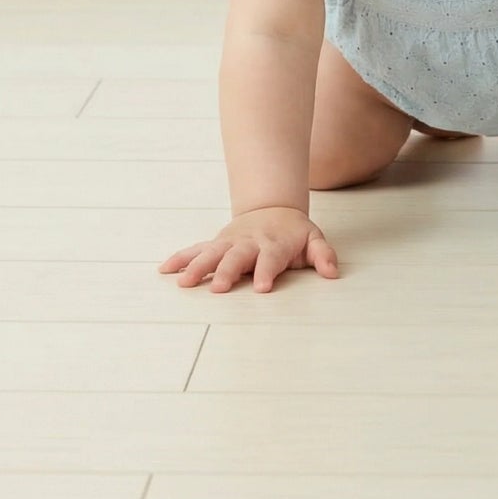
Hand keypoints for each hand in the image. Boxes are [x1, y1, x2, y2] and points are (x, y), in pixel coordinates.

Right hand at [158, 207, 338, 292]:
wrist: (272, 209)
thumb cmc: (293, 233)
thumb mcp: (314, 239)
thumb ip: (323, 255)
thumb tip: (332, 272)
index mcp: (273, 244)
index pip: (270, 259)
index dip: (267, 271)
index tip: (262, 288)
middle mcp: (248, 243)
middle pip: (237, 257)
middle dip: (228, 272)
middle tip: (220, 289)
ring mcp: (229, 242)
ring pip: (211, 253)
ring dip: (198, 267)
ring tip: (184, 282)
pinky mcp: (216, 244)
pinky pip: (195, 250)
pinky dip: (180, 258)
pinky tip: (165, 270)